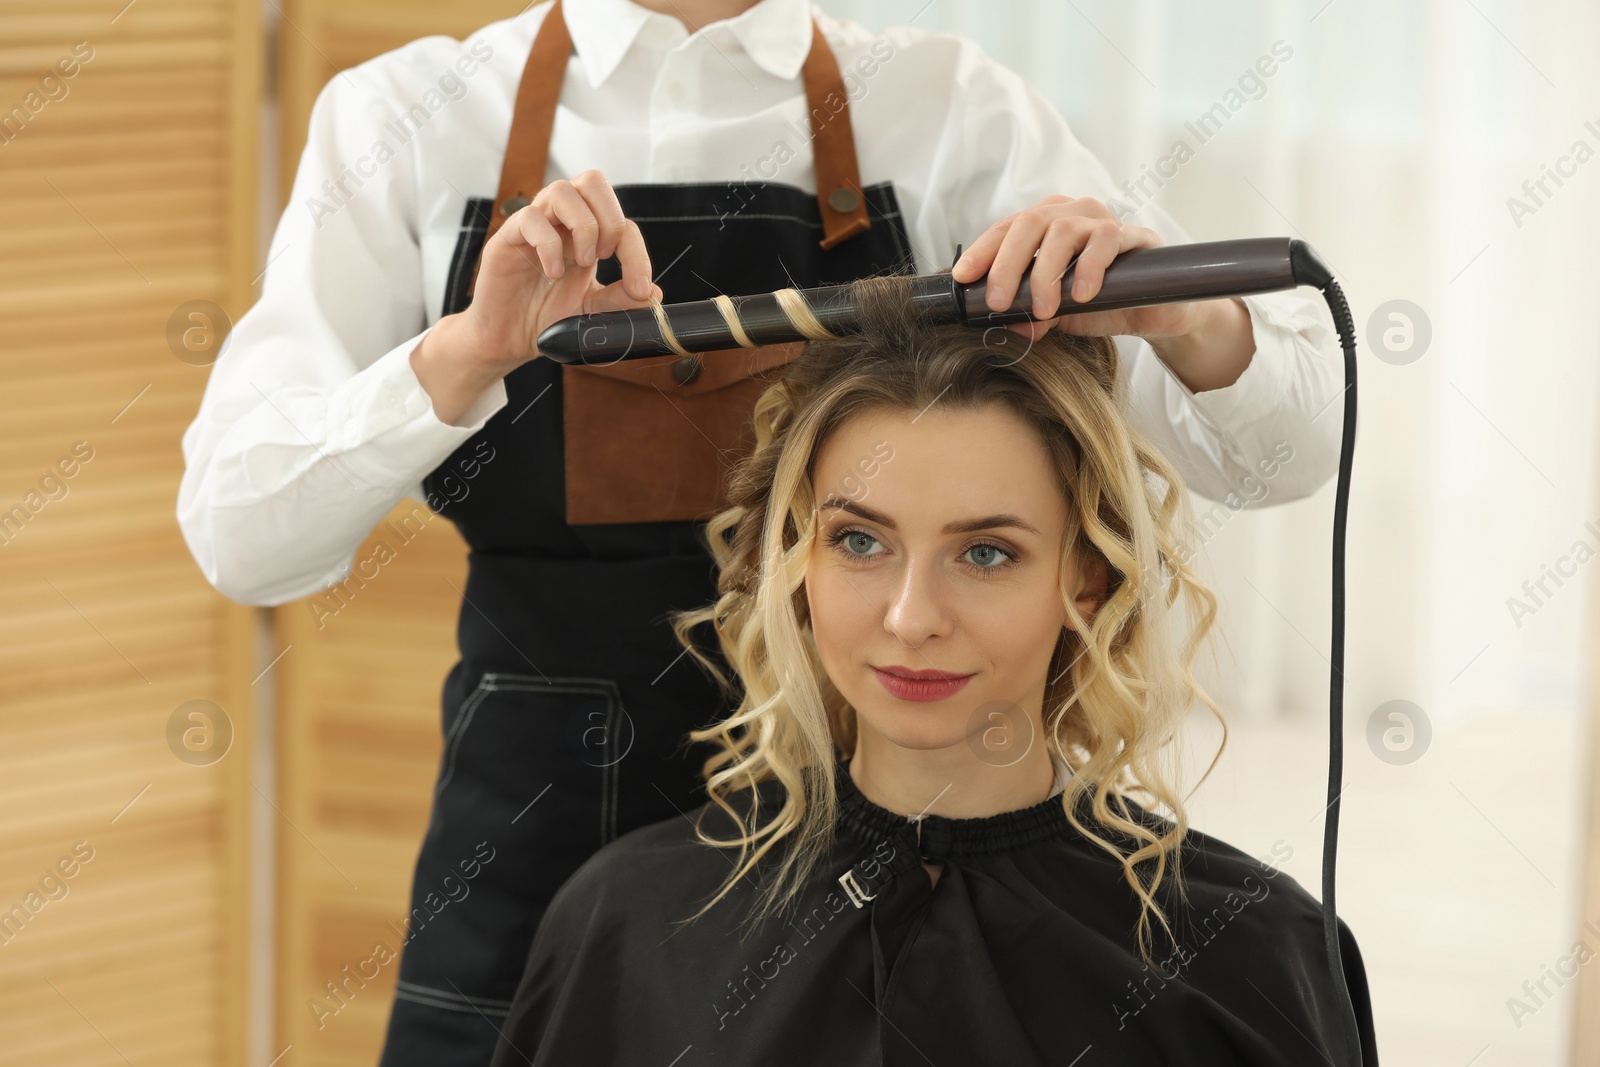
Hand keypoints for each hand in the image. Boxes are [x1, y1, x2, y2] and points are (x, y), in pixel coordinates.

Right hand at [413, 170, 663, 423]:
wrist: (508, 340)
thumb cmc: (546, 319)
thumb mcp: (592, 311)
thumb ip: (620, 300)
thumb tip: (655, 294)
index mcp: (586, 236)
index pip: (621, 221)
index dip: (637, 252)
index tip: (641, 288)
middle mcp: (562, 223)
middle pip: (593, 181)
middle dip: (609, 220)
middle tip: (604, 259)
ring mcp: (534, 227)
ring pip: (562, 190)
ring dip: (582, 226)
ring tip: (581, 263)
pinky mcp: (507, 238)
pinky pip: (529, 218)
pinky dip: (548, 244)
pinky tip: (552, 273)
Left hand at [950, 194, 1200, 342]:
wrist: (1154, 311)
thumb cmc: (1101, 303)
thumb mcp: (1056, 313)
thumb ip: (1029, 315)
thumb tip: (1002, 326)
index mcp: (1046, 225)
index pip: (1006, 229)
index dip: (982, 251)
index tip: (962, 278)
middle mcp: (1072, 214)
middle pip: (1029, 224)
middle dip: (1007, 264)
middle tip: (998, 302)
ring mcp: (1103, 221)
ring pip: (1064, 231)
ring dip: (1045, 272)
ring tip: (1043, 308)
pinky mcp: (1134, 235)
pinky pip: (1107, 240)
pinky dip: (1089, 267)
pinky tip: (1082, 295)